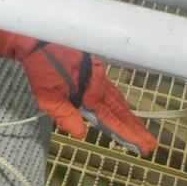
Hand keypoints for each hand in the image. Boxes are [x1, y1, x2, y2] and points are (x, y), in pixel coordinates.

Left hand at [0, 33, 156, 155]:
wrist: (37, 38)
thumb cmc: (40, 66)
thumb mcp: (46, 94)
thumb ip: (64, 114)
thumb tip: (82, 134)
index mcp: (89, 92)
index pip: (112, 118)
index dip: (128, 134)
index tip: (143, 147)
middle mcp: (98, 83)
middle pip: (120, 109)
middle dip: (135, 128)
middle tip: (150, 145)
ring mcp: (97, 74)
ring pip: (117, 99)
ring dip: (129, 116)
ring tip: (140, 130)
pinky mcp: (93, 67)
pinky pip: (110, 89)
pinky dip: (118, 101)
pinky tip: (121, 108)